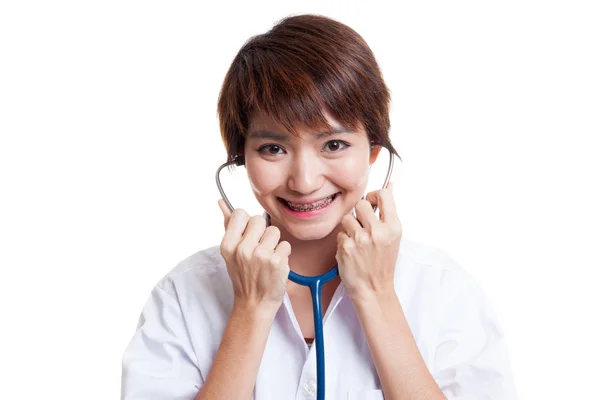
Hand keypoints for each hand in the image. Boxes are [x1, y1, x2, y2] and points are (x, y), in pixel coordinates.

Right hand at [218, 199, 290, 312]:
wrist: (254, 304)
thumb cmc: (243, 276)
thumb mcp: (230, 252)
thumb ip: (228, 226)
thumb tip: (222, 203)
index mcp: (228, 245)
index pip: (241, 214)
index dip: (248, 223)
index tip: (248, 236)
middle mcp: (242, 249)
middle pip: (259, 220)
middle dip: (262, 233)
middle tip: (259, 249)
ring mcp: (260, 256)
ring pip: (275, 232)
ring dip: (274, 244)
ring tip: (267, 259)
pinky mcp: (277, 262)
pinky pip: (286, 245)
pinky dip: (283, 255)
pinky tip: (275, 266)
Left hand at [335, 182, 401, 301]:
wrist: (373, 289)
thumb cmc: (382, 264)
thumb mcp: (392, 237)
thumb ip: (388, 212)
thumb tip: (389, 186)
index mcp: (393, 227)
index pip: (383, 195)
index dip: (374, 195)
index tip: (372, 202)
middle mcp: (377, 232)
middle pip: (361, 204)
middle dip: (359, 213)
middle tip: (362, 226)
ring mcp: (361, 239)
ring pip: (347, 218)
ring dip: (349, 228)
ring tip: (357, 241)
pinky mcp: (346, 247)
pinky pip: (340, 234)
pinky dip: (343, 241)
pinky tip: (351, 251)